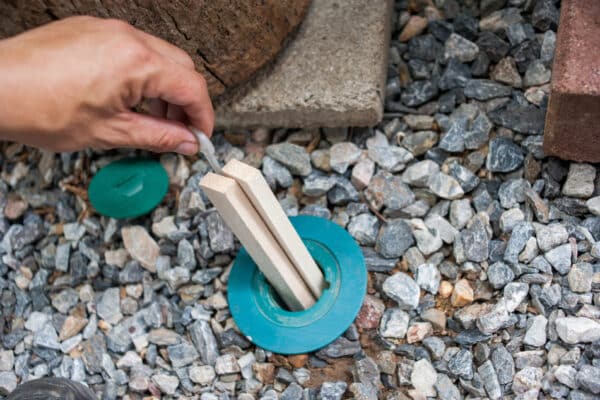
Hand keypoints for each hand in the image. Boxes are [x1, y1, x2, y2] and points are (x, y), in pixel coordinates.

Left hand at [0, 16, 213, 154]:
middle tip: (180, 130)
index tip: (201, 135)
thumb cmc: (39, 108)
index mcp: (137, 62)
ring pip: (158, 56)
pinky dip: (141, 74)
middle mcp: (127, 37)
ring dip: (165, 87)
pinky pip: (132, 48)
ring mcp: (108, 29)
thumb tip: (186, 142)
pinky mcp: (91, 30)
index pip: (192, 87)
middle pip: (181, 68)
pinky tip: (129, 97)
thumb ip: (159, 136)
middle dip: (187, 101)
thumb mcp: (110, 133)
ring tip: (153, 116)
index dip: (203, 116)